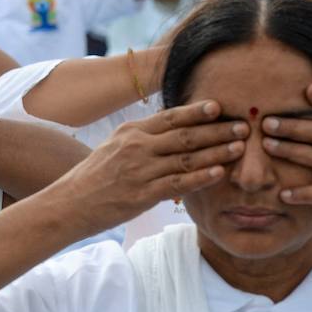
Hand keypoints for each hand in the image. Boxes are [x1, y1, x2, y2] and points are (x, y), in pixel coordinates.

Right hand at [50, 101, 247, 233]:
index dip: (196, 111)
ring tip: (241, 147)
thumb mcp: (112, 149)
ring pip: (186, 158)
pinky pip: (178, 183)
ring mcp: (139, 171)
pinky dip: (201, 177)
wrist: (67, 205)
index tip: (219, 106)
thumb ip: (139, 139)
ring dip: (217, 152)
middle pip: (184, 135)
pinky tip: (220, 173)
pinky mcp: (141, 195)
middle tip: (243, 125)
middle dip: (216, 129)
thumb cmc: (91, 179)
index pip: (169, 117)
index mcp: (130, 132)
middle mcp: (136, 147)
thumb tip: (166, 132)